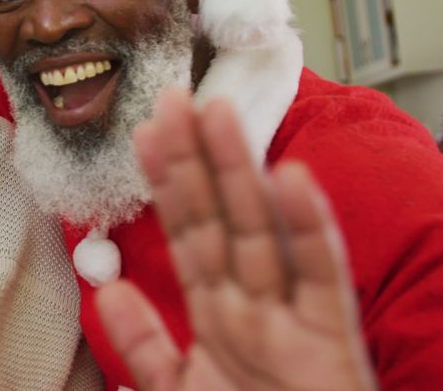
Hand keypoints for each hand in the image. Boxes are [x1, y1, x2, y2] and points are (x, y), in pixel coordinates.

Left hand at [97, 89, 375, 390]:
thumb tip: (109, 290)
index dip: (163, 185)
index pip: (185, 236)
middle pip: (217, 219)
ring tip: (219, 113)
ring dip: (240, 172)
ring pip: (260, 231)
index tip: (140, 133)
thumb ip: (145, 346)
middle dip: (195, 159)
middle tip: (172, 97)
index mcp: (216, 314)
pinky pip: (320, 276)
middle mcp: (250, 304)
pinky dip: (309, 227)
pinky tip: (291, 178)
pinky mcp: (333, 338)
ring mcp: (292, 317)